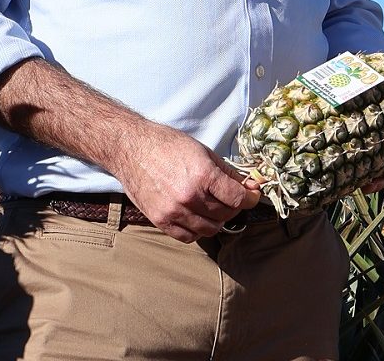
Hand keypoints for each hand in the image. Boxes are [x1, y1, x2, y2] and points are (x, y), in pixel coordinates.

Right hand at [114, 123, 261, 241]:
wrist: (131, 149)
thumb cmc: (167, 145)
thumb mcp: (203, 151)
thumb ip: (228, 173)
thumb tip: (250, 187)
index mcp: (202, 175)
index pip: (237, 198)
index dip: (250, 199)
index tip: (252, 196)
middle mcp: (189, 196)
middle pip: (225, 214)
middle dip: (234, 207)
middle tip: (231, 198)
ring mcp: (174, 211)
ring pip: (209, 229)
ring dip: (217, 220)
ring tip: (214, 208)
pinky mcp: (160, 221)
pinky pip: (188, 237)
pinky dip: (197, 230)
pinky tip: (197, 217)